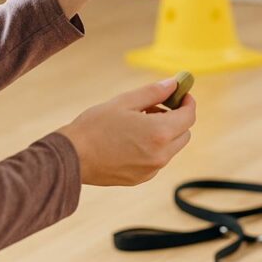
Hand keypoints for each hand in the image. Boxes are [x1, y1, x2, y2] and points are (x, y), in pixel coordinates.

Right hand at [58, 79, 195, 186]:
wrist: (72, 157)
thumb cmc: (95, 126)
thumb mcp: (125, 101)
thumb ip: (154, 92)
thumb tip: (174, 83)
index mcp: (159, 133)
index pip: (189, 116)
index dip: (188, 102)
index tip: (181, 94)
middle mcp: (160, 155)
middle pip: (184, 134)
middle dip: (176, 118)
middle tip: (155, 107)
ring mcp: (151, 170)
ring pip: (171, 148)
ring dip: (164, 133)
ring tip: (138, 122)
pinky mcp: (141, 178)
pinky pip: (157, 160)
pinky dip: (153, 148)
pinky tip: (131, 139)